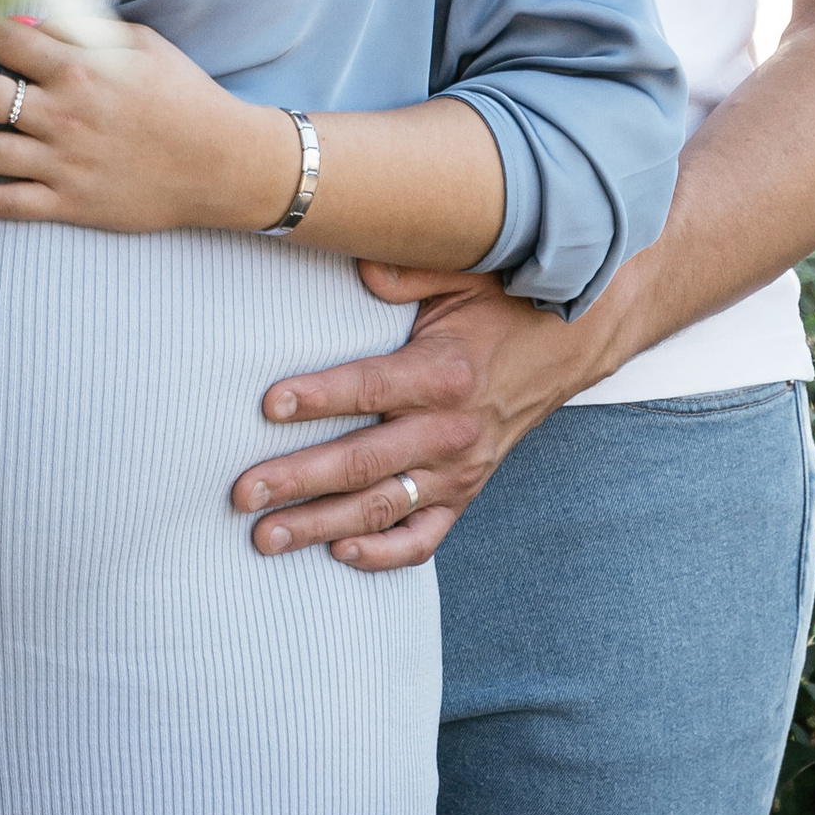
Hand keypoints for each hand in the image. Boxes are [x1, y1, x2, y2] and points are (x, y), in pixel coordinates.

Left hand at [0, 15, 299, 234]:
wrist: (223, 165)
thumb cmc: (182, 95)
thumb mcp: (138, 46)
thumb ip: (80, 30)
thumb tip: (19, 19)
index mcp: (81, 65)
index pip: (4, 34)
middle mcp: (63, 112)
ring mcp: (62, 162)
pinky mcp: (68, 203)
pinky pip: (4, 203)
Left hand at [229, 264, 595, 569]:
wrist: (572, 342)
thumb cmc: (503, 299)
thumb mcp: (461, 270)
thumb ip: (407, 269)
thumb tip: (357, 261)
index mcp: (444, 372)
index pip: (370, 389)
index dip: (318, 398)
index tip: (268, 405)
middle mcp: (451, 430)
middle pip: (363, 462)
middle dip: (298, 479)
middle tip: (242, 493)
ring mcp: (460, 469)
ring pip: (382, 508)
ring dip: (321, 525)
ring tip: (265, 537)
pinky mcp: (467, 491)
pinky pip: (425, 537)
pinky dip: (383, 554)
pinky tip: (339, 553)